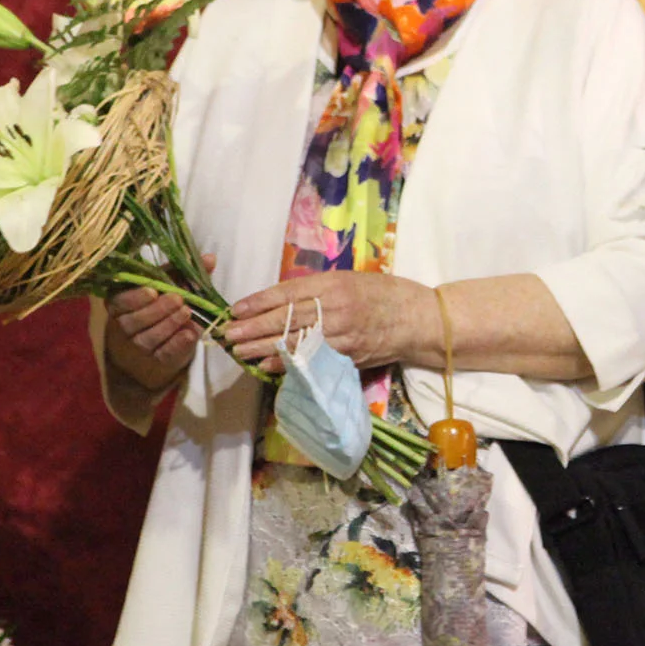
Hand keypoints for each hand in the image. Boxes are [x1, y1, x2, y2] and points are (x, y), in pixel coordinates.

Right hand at [102, 251, 213, 392]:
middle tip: (178, 299)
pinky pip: (164, 354)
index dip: (135, 297)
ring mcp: (139, 345)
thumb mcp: (171, 283)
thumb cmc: (163, 302)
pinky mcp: (156, 359)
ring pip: (148, 338)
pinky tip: (190, 334)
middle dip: (158, 309)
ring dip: (169, 325)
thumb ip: (185, 272)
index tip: (153, 291)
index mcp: (121, 303)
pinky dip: (177, 345)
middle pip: (134, 321)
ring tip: (187, 312)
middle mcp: (125, 325)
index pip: (120, 301)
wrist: (165, 336)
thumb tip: (209, 258)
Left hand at [223, 271, 439, 373]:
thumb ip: (317, 288)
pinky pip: (311, 360)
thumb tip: (280, 300)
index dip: (258, 302)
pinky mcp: (347, 356)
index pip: (286, 293)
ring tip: (238, 351)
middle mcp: (334, 308)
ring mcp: (341, 335)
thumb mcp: (349, 279)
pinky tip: (267, 366)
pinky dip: (287, 364)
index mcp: (332, 284)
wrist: (417, 318)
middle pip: (285, 319)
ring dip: (262, 348)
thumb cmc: (383, 293)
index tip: (235, 310)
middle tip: (227, 334)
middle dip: (252, 328)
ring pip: (294, 342)